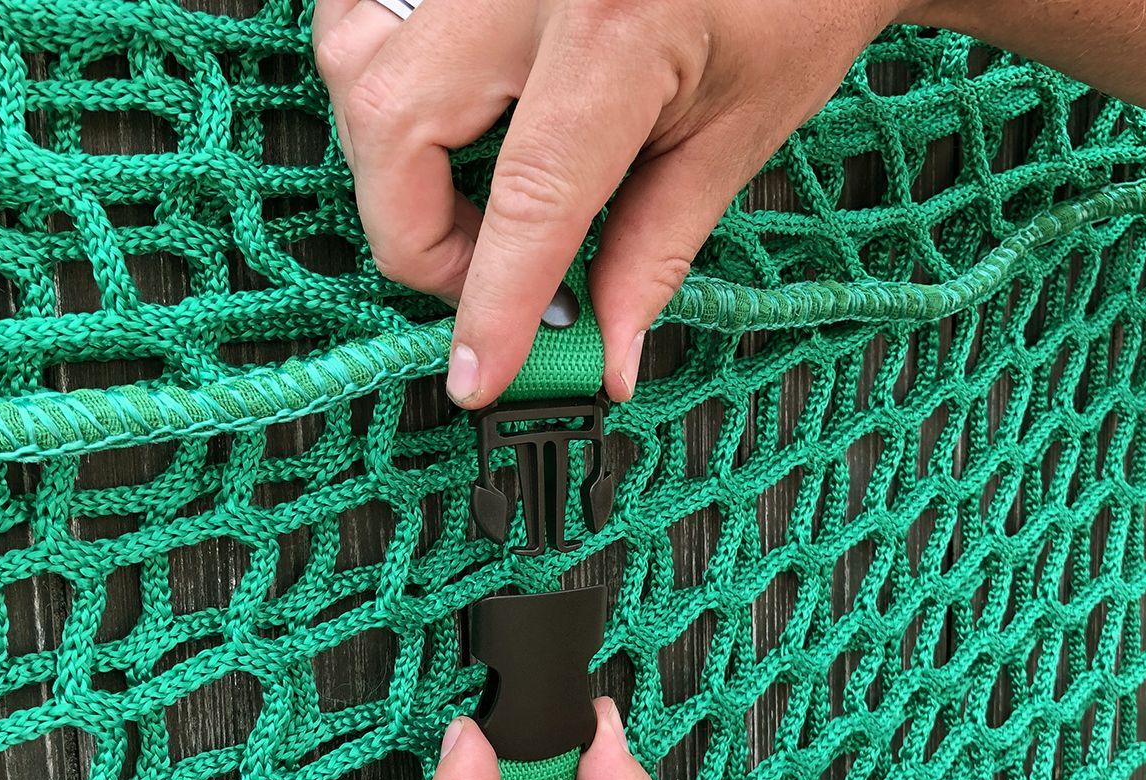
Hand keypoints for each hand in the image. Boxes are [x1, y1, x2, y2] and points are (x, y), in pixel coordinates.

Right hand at [312, 0, 900, 406]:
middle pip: (395, 125)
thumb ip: (654, 251)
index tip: (478, 376)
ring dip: (390, 163)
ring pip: (356, 67)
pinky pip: (360, 13)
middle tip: (486, 282)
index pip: (528, 197)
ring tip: (466, 202)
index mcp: (616, 24)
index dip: (492, 305)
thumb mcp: (734, 135)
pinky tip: (434, 122)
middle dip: (419, 238)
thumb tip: (608, 351)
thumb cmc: (788, 1)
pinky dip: (378, 84)